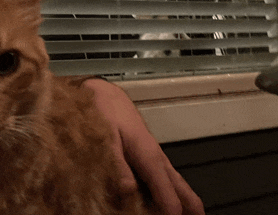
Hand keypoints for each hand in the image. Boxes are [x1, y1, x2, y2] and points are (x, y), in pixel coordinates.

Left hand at [83, 78, 204, 214]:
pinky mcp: (147, 153)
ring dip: (183, 196)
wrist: (105, 96)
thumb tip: (128, 190)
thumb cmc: (107, 113)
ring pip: (174, 179)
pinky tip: (167, 195)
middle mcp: (155, 156)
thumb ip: (118, 163)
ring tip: (193, 211)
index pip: (166, 189)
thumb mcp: (107, 138)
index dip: (171, 209)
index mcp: (148, 155)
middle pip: (178, 185)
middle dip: (189, 203)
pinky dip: (170, 187)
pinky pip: (164, 174)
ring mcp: (153, 154)